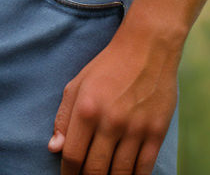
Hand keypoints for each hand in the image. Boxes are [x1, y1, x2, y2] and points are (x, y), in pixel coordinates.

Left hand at [47, 32, 178, 174]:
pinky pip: (144, 169)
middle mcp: (110, 121)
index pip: (72, 155)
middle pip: (94, 170)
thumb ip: (63, 117)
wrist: (147, 48)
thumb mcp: (78, 83)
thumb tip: (54, 149)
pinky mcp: (156, 132)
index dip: (67, 173)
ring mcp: (135, 128)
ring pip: (120, 174)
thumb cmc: (108, 66)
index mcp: (86, 108)